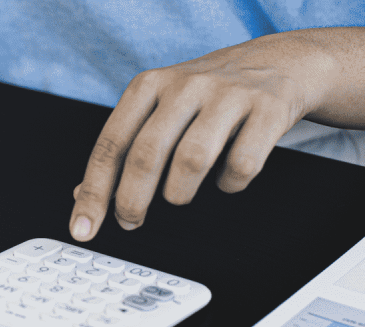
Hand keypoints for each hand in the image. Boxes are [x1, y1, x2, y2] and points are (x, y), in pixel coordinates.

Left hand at [69, 32, 337, 240]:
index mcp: (148, 85)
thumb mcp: (160, 106)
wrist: (281, 61)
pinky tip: (225, 180)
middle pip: (146, 154)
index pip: (110, 144)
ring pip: (191, 160)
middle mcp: (184, 85)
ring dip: (179, 193)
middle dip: (132, 200)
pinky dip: (230, 184)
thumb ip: (124, 145)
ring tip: (179, 197)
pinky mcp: (268, 108)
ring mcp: (227, 94)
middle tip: (131, 222)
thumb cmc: (209, 94)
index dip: (94, 192)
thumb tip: (83, 194)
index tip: (84, 228)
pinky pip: (242, 163)